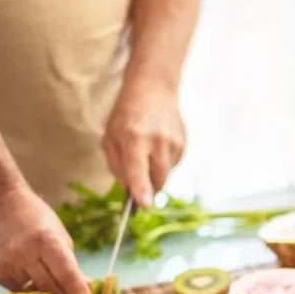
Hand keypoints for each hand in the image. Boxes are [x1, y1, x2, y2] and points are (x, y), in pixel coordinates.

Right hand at [0, 185, 93, 293]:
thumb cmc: (36, 219)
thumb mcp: (60, 237)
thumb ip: (71, 265)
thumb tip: (86, 291)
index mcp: (47, 241)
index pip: (66, 274)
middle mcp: (25, 254)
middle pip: (51, 289)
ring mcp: (8, 265)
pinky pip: (21, 291)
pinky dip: (33, 293)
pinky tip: (38, 287)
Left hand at [103, 81, 184, 207]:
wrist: (154, 87)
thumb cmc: (126, 113)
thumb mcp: (110, 136)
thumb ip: (117, 164)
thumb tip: (129, 189)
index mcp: (133, 138)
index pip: (138, 170)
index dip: (142, 190)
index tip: (144, 205)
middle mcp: (157, 141)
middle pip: (157, 180)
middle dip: (148, 187)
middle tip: (138, 181)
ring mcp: (174, 142)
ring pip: (166, 175)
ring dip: (154, 173)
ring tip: (147, 152)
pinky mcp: (184, 143)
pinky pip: (172, 165)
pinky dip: (163, 163)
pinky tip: (157, 146)